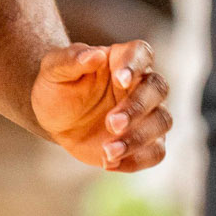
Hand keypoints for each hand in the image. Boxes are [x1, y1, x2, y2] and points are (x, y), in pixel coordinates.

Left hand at [31, 40, 169, 170]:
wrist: (56, 119)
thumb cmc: (58, 88)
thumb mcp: (53, 71)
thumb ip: (71, 60)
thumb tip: (95, 54)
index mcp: (121, 59)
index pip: (141, 53)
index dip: (135, 64)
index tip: (120, 79)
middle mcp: (141, 84)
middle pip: (157, 88)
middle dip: (137, 108)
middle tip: (111, 123)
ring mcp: (147, 114)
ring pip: (162, 121)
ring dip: (138, 138)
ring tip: (107, 150)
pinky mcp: (145, 142)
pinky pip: (155, 152)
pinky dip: (136, 160)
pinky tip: (109, 163)